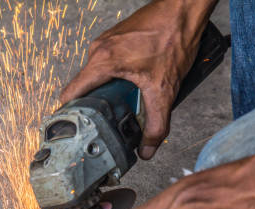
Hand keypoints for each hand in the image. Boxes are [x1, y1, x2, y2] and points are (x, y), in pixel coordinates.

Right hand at [60, 0, 215, 158]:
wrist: (184, 10)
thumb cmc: (173, 37)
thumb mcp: (164, 90)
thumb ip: (157, 125)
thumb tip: (148, 149)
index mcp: (102, 61)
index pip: (70, 94)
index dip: (71, 115)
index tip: (76, 130)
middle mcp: (99, 50)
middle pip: (86, 89)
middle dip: (99, 107)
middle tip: (113, 121)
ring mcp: (107, 42)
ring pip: (99, 77)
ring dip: (112, 92)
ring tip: (129, 101)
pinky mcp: (117, 40)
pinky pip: (109, 66)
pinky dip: (120, 78)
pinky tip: (137, 83)